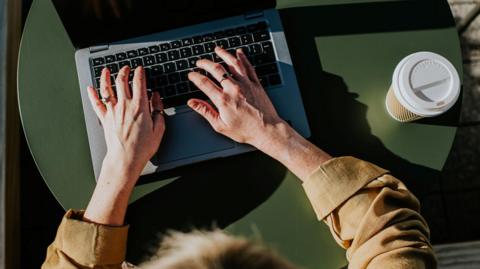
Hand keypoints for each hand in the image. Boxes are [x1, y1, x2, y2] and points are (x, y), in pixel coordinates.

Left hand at [87, 66, 164, 183]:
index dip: (139, 73)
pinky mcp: (105, 119)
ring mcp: (113, 111)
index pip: (139, 83)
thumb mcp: (159, 129)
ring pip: (106, 89)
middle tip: (126, 68)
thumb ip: (158, 110)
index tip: (140, 69)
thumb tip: (156, 97)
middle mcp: (124, 106)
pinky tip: (90, 88)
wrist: (125, 159)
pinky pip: (96, 104)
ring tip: (106, 70)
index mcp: (139, 107)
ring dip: (106, 77)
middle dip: (124, 71)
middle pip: (121, 82)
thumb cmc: (142, 147)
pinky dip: (92, 94)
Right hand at [187, 47, 282, 148]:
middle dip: (205, 63)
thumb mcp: (220, 125)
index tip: (191, 74)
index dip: (195, 76)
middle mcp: (234, 89)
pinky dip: (243, 58)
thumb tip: (192, 103)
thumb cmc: (245, 130)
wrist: (267, 130)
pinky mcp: (256, 84)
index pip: (204, 83)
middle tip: (200, 62)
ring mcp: (246, 84)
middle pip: (216, 70)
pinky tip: (239, 53)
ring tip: (217, 50)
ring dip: (224, 54)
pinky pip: (248, 67)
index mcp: (223, 100)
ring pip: (233, 64)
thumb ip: (205, 111)